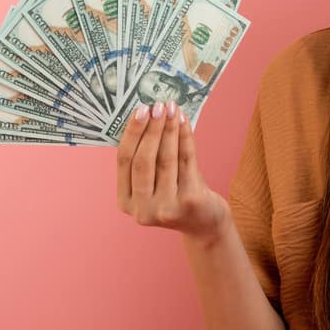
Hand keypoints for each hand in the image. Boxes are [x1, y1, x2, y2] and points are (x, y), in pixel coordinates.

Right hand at [117, 100, 228, 246]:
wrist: (205, 223)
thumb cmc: (178, 194)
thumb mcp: (156, 181)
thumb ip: (148, 158)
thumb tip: (148, 115)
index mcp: (126, 202)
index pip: (124, 161)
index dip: (132, 133)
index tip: (139, 110)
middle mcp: (142, 209)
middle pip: (143, 160)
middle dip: (151, 129)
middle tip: (157, 106)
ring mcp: (166, 208)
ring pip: (166, 159)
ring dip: (169, 129)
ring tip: (173, 109)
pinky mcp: (189, 202)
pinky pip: (186, 161)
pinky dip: (185, 138)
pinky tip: (185, 122)